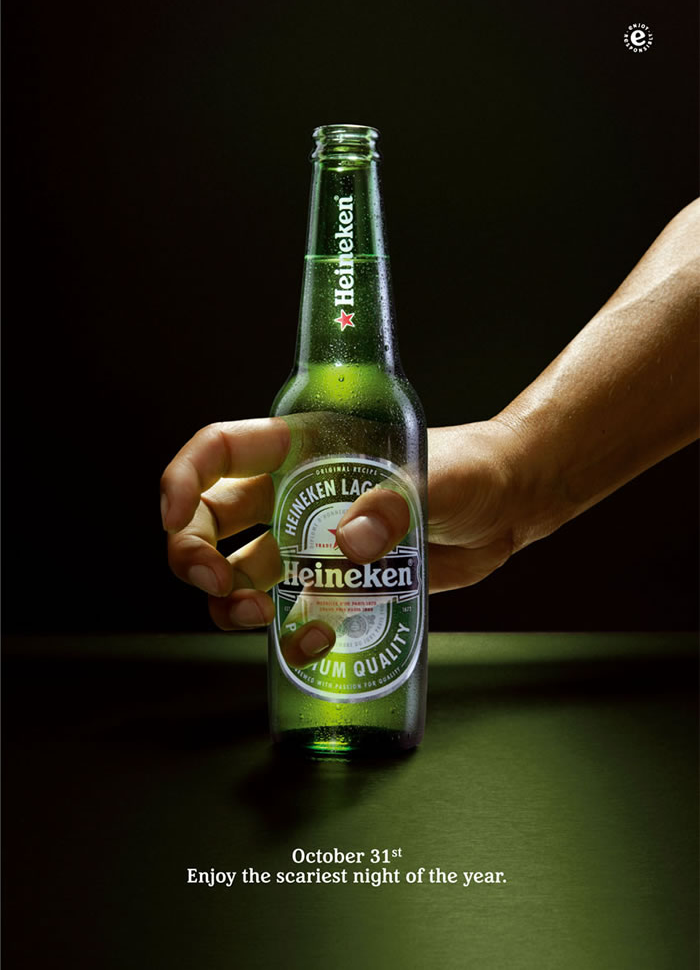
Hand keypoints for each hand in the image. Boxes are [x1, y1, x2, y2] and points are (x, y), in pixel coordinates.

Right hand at [160, 417, 524, 665]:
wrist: (508, 507)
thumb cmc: (473, 469)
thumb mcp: (437, 479)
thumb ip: (393, 506)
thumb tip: (349, 546)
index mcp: (306, 449)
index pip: (223, 449)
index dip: (185, 477)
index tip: (173, 515)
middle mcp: (296, 496)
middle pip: (211, 520)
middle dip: (192, 552)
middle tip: (214, 583)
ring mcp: (311, 543)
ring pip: (239, 573)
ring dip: (229, 602)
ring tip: (261, 618)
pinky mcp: (336, 584)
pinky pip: (289, 612)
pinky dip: (285, 634)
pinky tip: (310, 640)